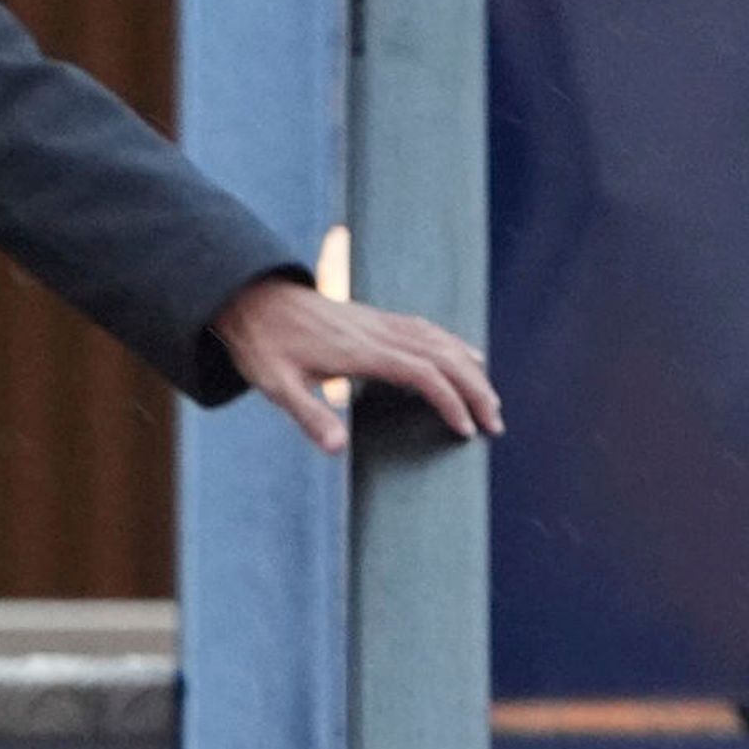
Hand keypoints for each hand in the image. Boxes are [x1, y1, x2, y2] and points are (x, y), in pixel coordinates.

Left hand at [213, 272, 500, 457]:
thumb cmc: (264, 346)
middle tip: (495, 425)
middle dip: (475, 390)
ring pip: (441, 341)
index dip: (450, 401)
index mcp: (361, 351)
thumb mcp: (277, 386)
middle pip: (444, 357)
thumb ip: (309, 416)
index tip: (466, 430)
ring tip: (490, 400)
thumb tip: (338, 450)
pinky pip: (427, 330)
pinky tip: (465, 359)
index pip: (422, 374)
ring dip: (471, 369)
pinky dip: (454, 346)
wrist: (254, 298)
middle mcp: (379, 332)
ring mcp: (381, 322)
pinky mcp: (377, 318)